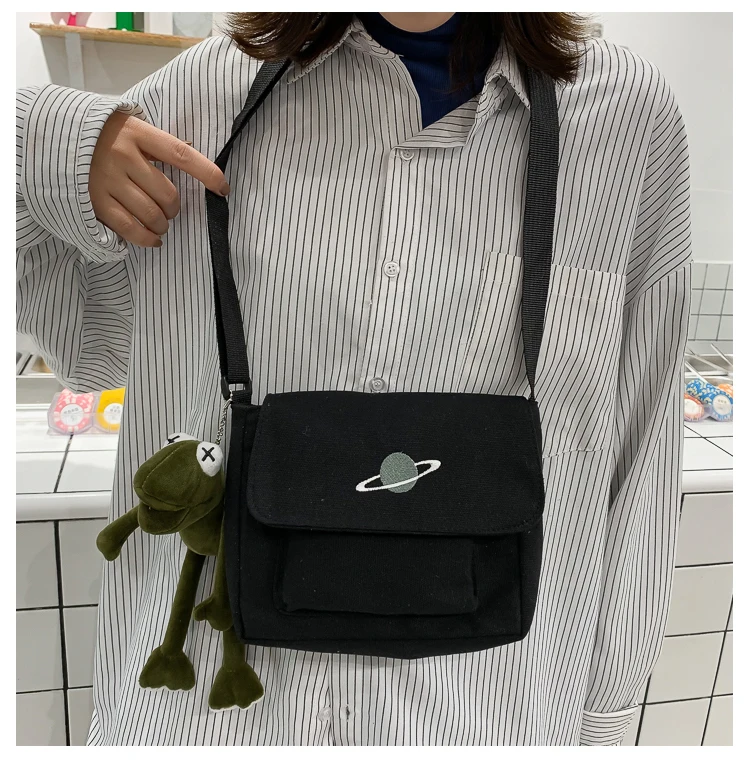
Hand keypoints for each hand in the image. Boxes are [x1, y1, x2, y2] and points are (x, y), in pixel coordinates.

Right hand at [89, 112, 229, 247]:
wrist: (53, 135)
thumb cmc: (102, 133)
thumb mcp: (130, 127)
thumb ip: (157, 144)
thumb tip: (193, 154)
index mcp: (137, 134)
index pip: (182, 155)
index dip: (207, 173)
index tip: (223, 188)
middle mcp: (123, 156)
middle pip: (167, 194)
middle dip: (175, 208)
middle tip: (170, 209)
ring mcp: (107, 180)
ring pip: (151, 214)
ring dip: (162, 224)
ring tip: (160, 223)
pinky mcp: (95, 201)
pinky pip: (129, 228)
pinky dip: (147, 238)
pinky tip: (153, 239)